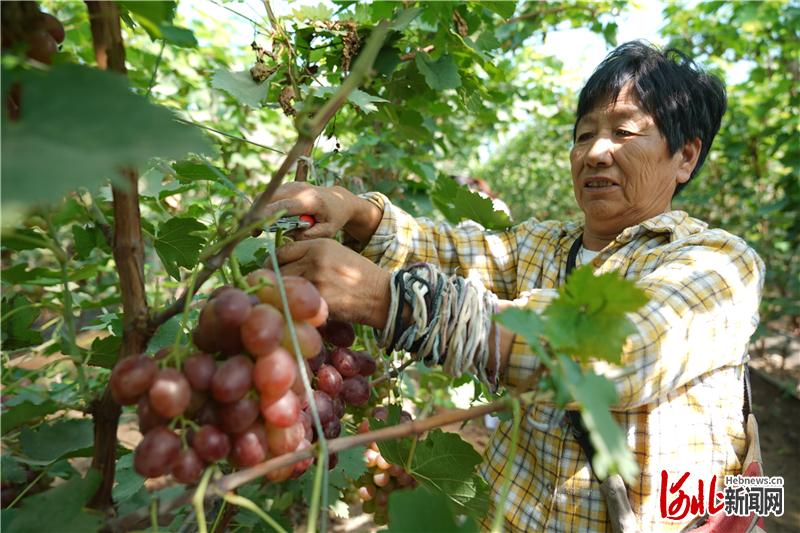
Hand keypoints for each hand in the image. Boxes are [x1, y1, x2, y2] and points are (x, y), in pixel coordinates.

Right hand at [266, 183, 381, 243]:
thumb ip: (310, 235)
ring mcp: (292, 184)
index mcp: (310, 200)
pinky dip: (263, 206)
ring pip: (267, 195)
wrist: (340, 200)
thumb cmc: (334, 218)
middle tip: (251, 232)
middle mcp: (299, 188)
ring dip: (258, 210)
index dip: (267, 215)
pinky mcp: (288, 185)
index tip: (255, 227)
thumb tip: (288, 235)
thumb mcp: (328, 231)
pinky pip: (270, 195)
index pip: (283, 206)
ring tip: (256, 228)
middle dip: (257, 214)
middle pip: (270, 198)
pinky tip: (263, 220)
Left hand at [274, 239, 390, 328]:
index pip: (281, 251)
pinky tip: (303, 312)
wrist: (382, 295)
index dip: (272, 264)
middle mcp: (314, 258)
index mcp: (319, 244)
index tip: (271, 274)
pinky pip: (296, 304)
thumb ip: (309, 255)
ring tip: (289, 303)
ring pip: (284, 289)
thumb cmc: (359, 276)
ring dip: (283, 297)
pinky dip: (296, 309)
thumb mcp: (335, 254)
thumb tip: (281, 265)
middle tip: (276, 293)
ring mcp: (316, 279)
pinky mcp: (319, 299)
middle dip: (274, 283)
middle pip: (278, 270)